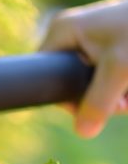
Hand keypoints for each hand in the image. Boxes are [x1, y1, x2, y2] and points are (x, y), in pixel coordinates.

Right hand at [41, 0, 127, 137]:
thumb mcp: (120, 70)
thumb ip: (99, 102)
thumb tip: (82, 133)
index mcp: (62, 31)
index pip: (44, 76)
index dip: (67, 98)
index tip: (95, 105)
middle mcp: (71, 34)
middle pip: (72, 84)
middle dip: (101, 98)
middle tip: (125, 102)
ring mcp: (91, 40)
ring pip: (94, 83)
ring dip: (117, 95)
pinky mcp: (110, 46)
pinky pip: (108, 77)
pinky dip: (123, 86)